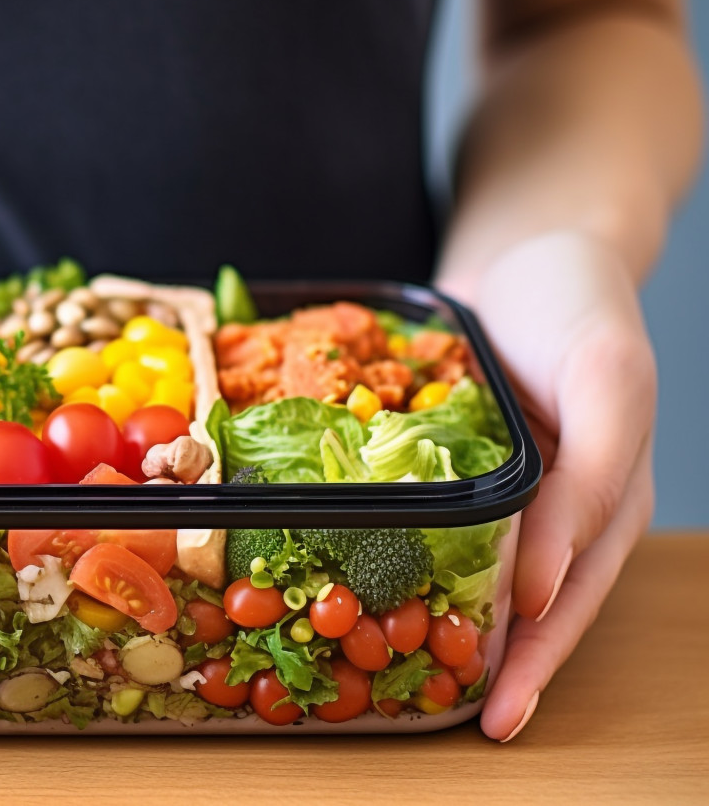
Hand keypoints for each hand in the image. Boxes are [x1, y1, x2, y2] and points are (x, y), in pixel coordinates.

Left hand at [446, 231, 655, 740]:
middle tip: (448, 717)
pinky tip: (356, 576)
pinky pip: (426, 517)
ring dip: (442, 621)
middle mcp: (550, 507)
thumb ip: (592, 482)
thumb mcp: (609, 381)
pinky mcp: (449, 464)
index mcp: (602, 501)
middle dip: (491, 663)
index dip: (538, 658)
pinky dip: (399, 549)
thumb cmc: (582, 307)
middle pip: (525, 603)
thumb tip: (541, 588)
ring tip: (397, 673)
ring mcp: (499, 488)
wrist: (531, 249)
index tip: (494, 711)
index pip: (571, 598)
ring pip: (472, 571)